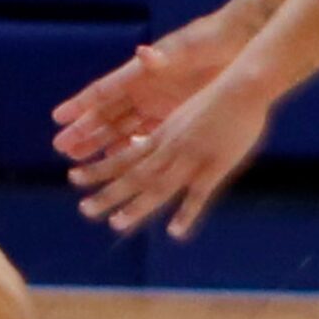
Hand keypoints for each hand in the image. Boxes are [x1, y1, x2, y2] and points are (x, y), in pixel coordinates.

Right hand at [51, 8, 255, 172]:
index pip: (103, 91)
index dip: (80, 104)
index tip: (58, 117)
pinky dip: (130, 149)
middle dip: (84, 131)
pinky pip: (144, 136)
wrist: (234, 44)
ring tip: (79, 159)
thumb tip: (144, 53)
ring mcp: (155, 104)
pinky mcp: (172, 115)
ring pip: (121, 128)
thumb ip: (162, 57)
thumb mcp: (184, 50)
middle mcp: (142, 90)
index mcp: (139, 73)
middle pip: (106, 114)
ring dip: (101, 144)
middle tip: (61, 147)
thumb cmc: (206, 42)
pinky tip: (115, 163)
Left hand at [69, 70, 271, 240]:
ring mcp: (191, 157)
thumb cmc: (220, 96)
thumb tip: (156, 142)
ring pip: (158, 185)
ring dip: (136, 206)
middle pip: (134, 173)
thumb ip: (171, 131)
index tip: (73, 177)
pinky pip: (199, 194)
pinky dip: (187, 214)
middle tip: (84, 210)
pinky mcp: (215, 165)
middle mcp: (170, 147)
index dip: (99, 168)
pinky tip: (174, 232)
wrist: (244, 86)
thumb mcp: (186, 113)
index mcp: (163, 134)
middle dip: (108, 192)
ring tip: (115, 224)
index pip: (124, 154)